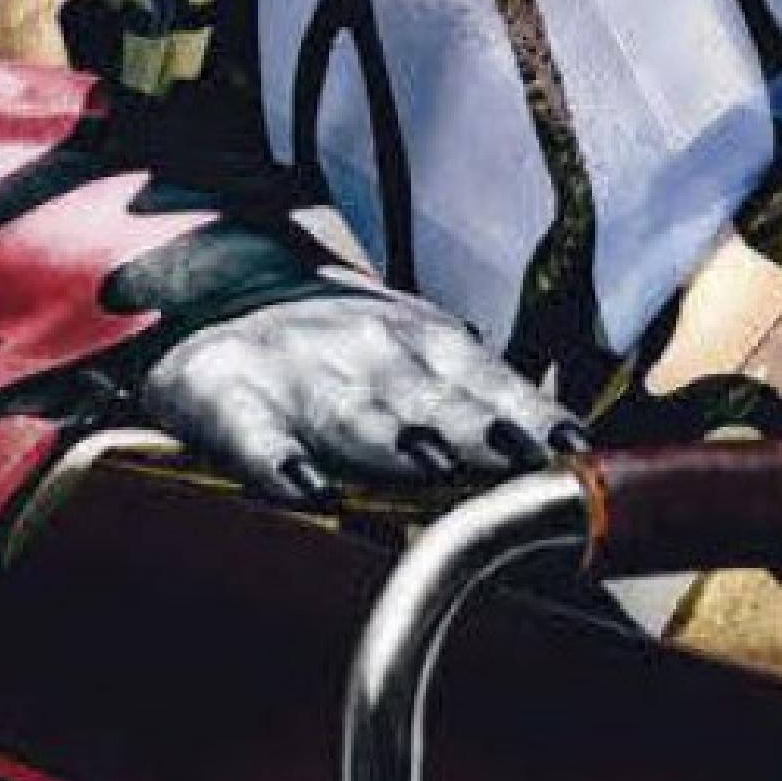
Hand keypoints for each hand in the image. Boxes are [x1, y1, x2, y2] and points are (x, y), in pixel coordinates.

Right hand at [132, 283, 587, 505]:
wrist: (210, 295)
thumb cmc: (339, 355)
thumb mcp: (418, 360)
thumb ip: (482, 406)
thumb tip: (571, 463)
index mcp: (425, 343)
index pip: (490, 383)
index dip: (531, 414)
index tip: (570, 448)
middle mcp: (367, 350)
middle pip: (430, 398)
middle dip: (477, 428)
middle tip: (517, 457)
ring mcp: (296, 371)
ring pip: (351, 412)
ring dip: (392, 439)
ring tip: (428, 464)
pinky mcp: (223, 394)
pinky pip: (252, 432)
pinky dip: (276, 459)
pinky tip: (303, 486)